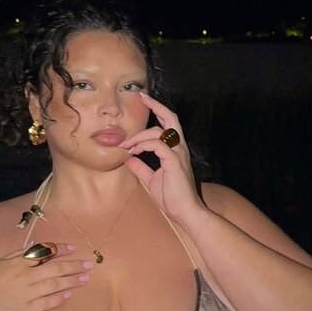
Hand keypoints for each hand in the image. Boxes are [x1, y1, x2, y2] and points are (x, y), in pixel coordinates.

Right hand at [0, 243, 91, 310]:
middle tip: (89, 264)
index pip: (43, 252)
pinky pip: (46, 303)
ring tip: (85, 278)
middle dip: (73, 265)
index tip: (73, 248)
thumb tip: (33, 249)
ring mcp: (25, 294)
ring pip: (54, 285)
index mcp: (15, 262)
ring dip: (72, 281)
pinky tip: (69, 295)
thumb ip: (15, 255)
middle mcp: (23, 276)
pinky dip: (59, 298)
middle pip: (54, 269)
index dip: (60, 250)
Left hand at [119, 92, 209, 231]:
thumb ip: (141, 167)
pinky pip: (158, 145)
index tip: (145, 102)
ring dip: (139, 136)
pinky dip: (144, 145)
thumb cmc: (172, 197)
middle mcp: (179, 148)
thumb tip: (128, 159)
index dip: (158, 110)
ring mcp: (178, 154)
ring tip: (126, 145)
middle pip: (171, 118)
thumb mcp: (151, 179)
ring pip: (159, 131)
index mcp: (176, 150)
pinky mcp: (174, 162)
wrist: (185, 212)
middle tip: (142, 97)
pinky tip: (134, 152)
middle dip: (156, 105)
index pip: (169, 124)